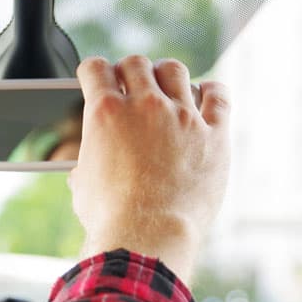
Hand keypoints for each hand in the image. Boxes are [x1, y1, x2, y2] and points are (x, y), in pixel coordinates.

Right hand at [71, 55, 230, 280]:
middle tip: (129, 84)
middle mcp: (144, 106)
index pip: (95, 69)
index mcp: (104, 113)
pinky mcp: (215, 134)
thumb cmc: (109, 217)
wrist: (147, 237)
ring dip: (165, 75)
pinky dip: (209, 91)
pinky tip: (204, 96)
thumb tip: (87, 166)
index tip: (96, 77)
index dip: (93, 71)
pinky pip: (218, 95)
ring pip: (175, 71)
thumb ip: (88, 160)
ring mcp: (183, 117)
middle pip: (136, 63)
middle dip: (128, 71)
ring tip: (165, 88)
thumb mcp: (83, 183)